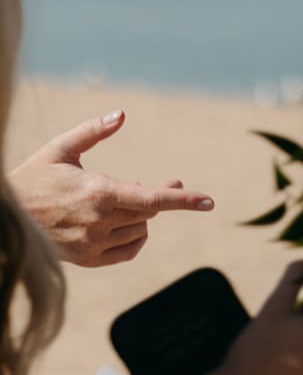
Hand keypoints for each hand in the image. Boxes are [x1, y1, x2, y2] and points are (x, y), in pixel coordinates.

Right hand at [8, 111, 214, 265]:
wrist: (5, 216)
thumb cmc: (33, 178)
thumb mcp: (59, 149)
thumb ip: (92, 131)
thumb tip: (122, 115)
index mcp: (98, 193)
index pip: (153, 199)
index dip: (184, 200)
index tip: (209, 202)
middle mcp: (99, 222)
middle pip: (150, 212)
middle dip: (164, 195)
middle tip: (170, 181)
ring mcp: (93, 244)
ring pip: (141, 230)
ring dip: (143, 214)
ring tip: (128, 197)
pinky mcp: (88, 260)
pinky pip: (129, 251)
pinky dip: (136, 237)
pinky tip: (130, 223)